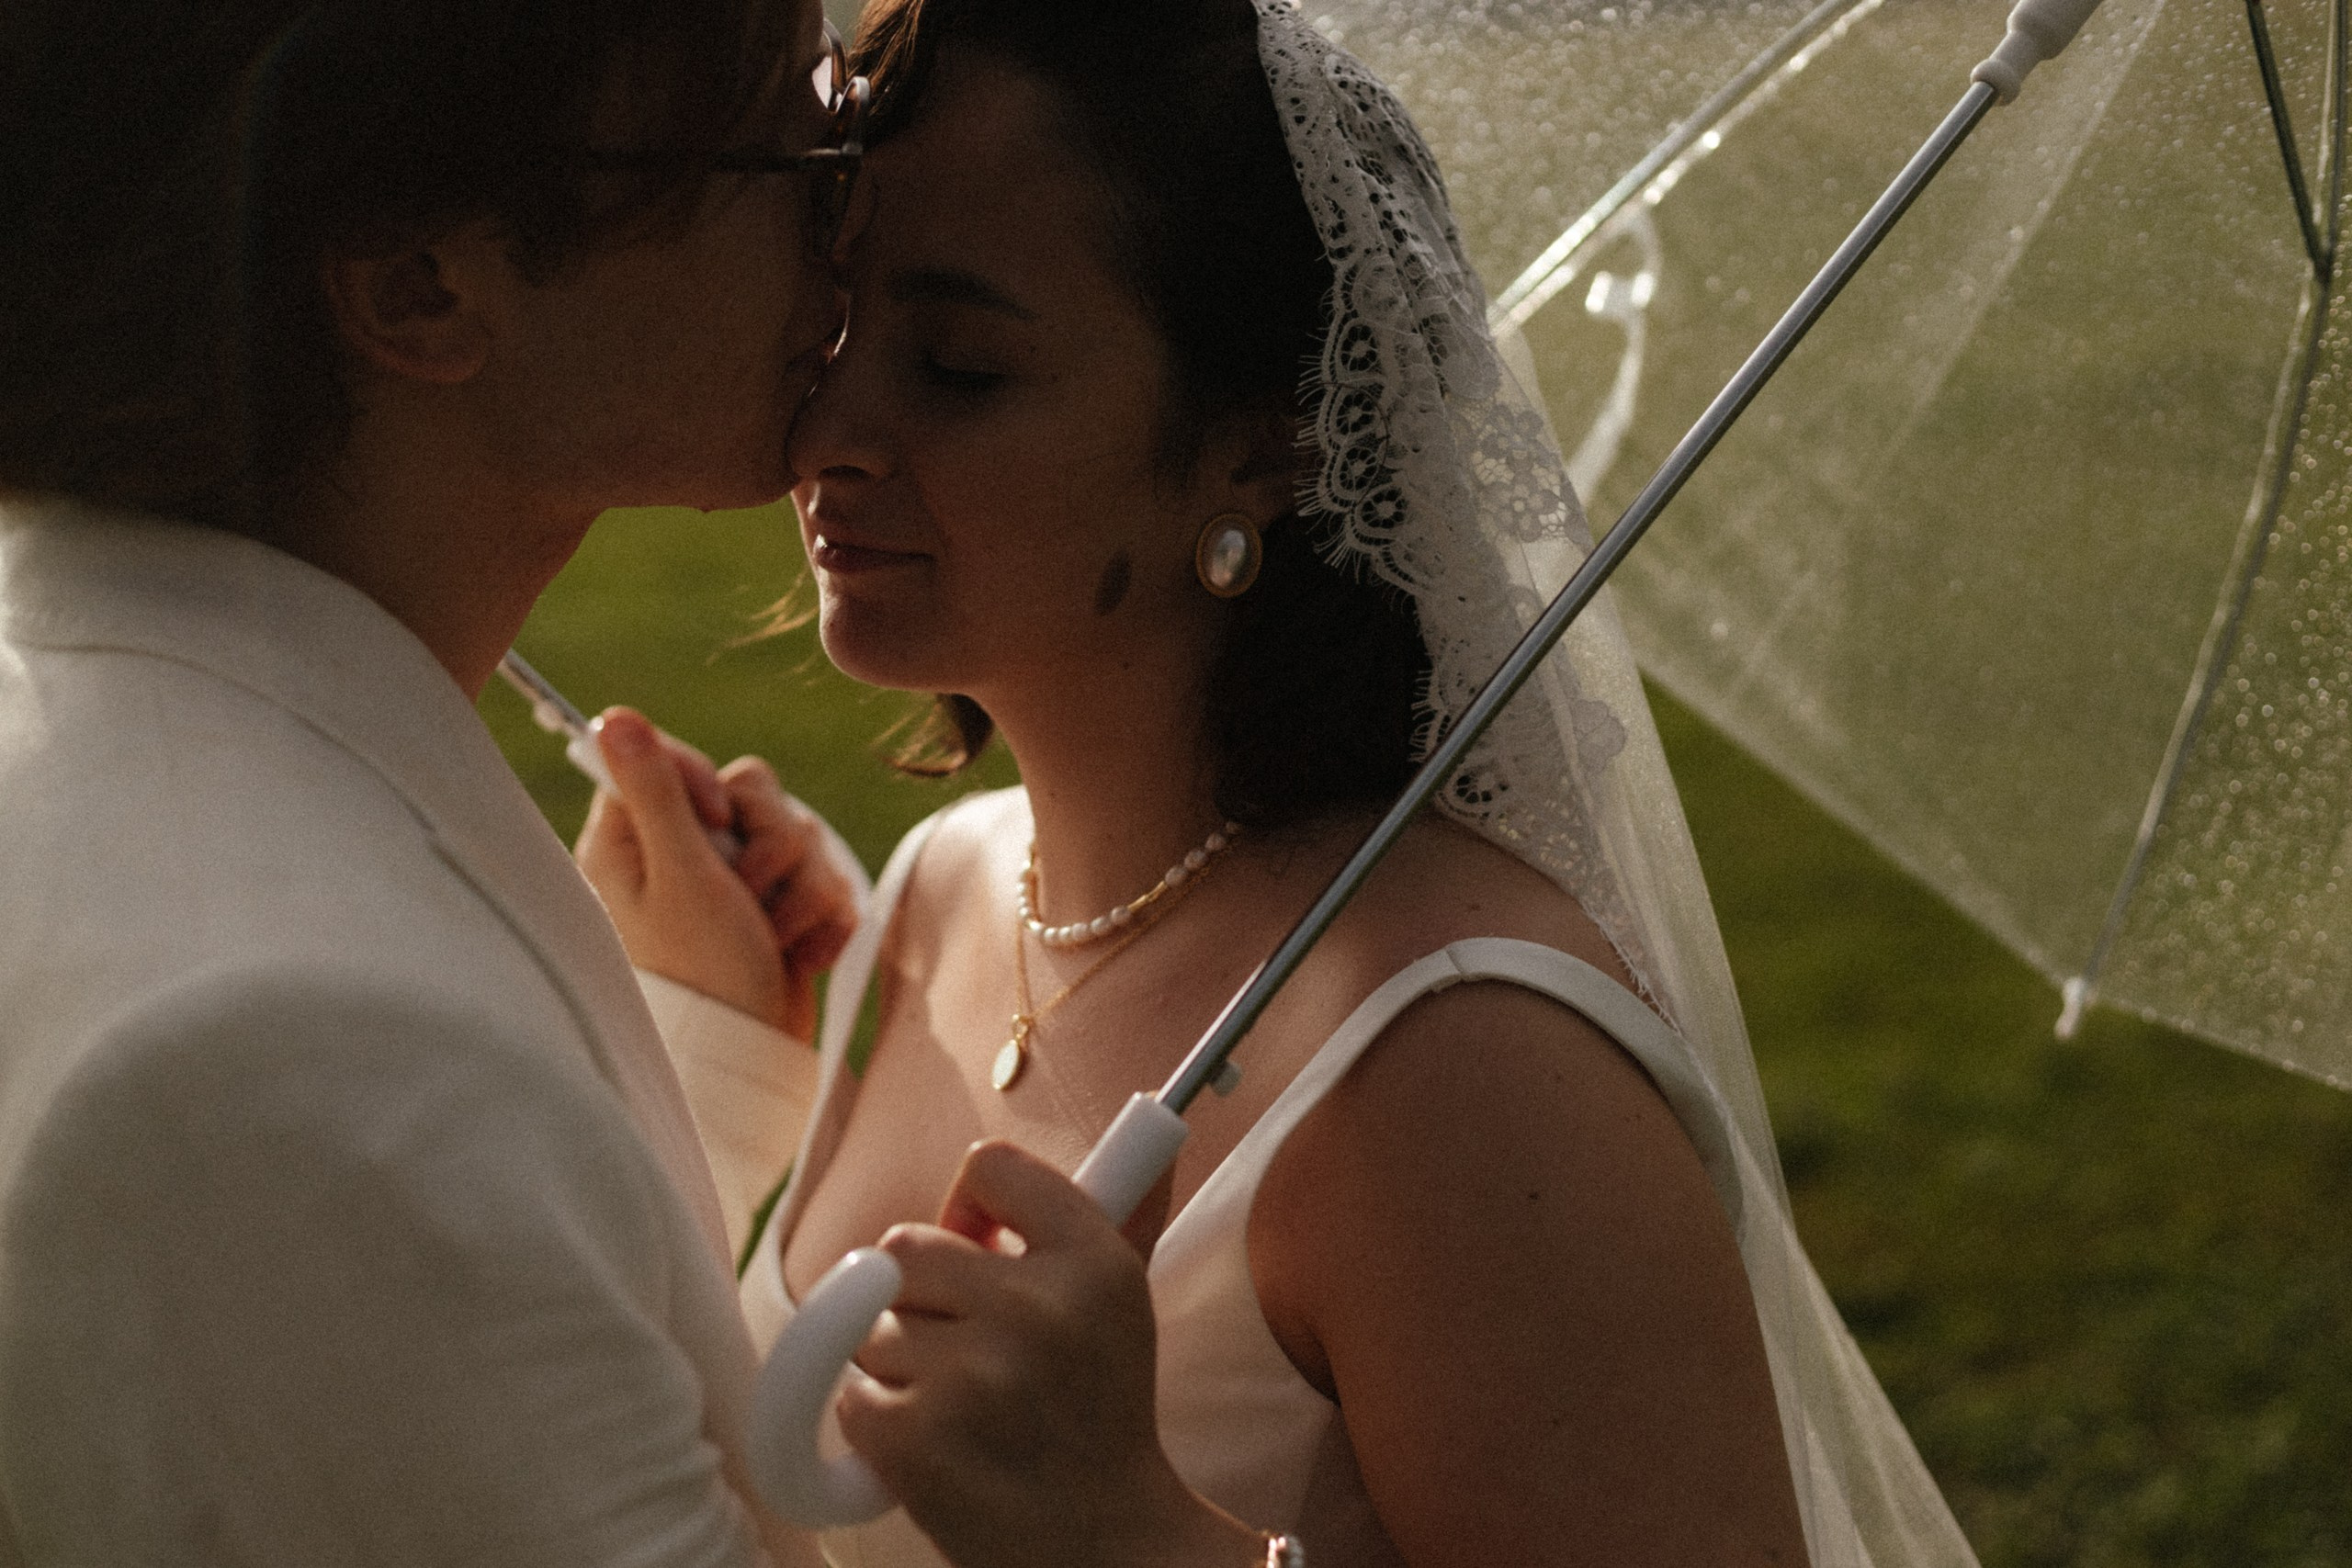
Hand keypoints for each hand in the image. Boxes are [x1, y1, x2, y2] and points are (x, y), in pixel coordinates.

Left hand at [574, 708, 857, 1038]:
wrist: (752, 1055)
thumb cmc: (703, 973)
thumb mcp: (679, 874)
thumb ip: (656, 792)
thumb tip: (614, 715)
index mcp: (636, 839)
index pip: (677, 760)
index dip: (710, 787)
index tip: (715, 822)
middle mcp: (683, 853)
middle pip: (750, 793)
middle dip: (770, 846)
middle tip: (750, 895)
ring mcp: (735, 884)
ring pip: (797, 835)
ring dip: (800, 890)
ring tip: (778, 938)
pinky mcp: (779, 910)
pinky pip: (824, 879)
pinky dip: (822, 917)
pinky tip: (803, 953)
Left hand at [837, 1142, 1262, 1567]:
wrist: (1105, 1547)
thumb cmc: (1101, 1414)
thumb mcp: (1125, 1305)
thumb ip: (1118, 1211)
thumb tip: (1157, 1120)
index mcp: (1094, 1262)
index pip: (990, 1166)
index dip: (970, 1207)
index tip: (983, 1250)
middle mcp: (1037, 1309)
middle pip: (906, 1249)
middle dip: (920, 1298)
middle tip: (968, 1347)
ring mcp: (973, 1377)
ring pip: (871, 1327)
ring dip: (899, 1364)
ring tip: (960, 1405)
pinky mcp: (917, 1439)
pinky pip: (850, 1395)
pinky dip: (878, 1422)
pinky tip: (934, 1443)